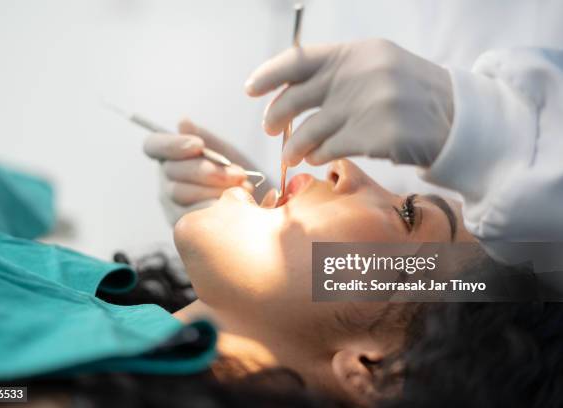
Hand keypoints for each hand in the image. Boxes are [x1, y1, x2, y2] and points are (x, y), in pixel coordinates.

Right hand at [143, 118, 266, 224]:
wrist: (254, 203)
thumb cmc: (235, 173)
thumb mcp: (224, 151)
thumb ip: (204, 137)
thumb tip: (183, 123)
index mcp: (171, 155)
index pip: (154, 145)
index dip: (172, 145)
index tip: (198, 145)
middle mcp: (166, 179)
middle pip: (172, 171)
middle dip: (207, 170)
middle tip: (238, 173)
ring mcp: (171, 203)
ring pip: (181, 193)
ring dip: (215, 189)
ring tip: (243, 188)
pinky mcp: (182, 224)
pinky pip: (191, 217)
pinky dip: (216, 209)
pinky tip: (236, 204)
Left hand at [245, 39, 453, 166]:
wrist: (457, 119)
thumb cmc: (409, 95)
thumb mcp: (376, 67)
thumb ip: (336, 74)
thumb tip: (286, 93)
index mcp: (357, 52)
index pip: (299, 60)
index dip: (268, 75)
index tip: (250, 90)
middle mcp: (360, 75)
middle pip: (295, 98)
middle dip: (274, 117)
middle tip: (270, 130)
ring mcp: (369, 105)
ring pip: (308, 131)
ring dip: (293, 146)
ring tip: (291, 154)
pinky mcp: (376, 137)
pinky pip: (329, 150)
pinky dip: (317, 156)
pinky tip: (318, 158)